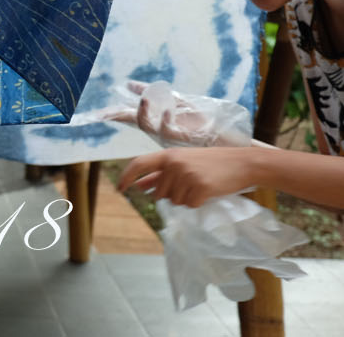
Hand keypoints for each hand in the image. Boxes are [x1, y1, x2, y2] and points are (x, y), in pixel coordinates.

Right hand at [99, 81, 249, 147]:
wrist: (225, 139)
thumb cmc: (201, 122)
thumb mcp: (176, 101)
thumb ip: (154, 92)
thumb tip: (130, 84)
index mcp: (154, 122)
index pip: (128, 116)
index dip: (112, 113)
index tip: (96, 115)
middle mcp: (157, 130)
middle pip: (132, 121)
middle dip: (117, 116)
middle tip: (102, 114)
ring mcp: (168, 135)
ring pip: (147, 126)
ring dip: (143, 112)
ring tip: (144, 98)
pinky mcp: (182, 138)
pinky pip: (169, 130)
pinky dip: (166, 119)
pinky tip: (166, 108)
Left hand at [117, 147, 258, 206]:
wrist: (242, 163)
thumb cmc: (211, 163)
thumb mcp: (183, 162)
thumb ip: (159, 174)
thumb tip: (138, 186)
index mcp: (168, 155)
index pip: (139, 164)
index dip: (127, 177)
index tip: (119, 189)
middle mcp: (174, 164)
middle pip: (159, 193)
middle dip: (172, 195)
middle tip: (191, 184)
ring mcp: (187, 176)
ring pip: (175, 201)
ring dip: (186, 198)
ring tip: (201, 185)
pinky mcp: (200, 188)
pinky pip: (190, 205)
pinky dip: (198, 203)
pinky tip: (208, 191)